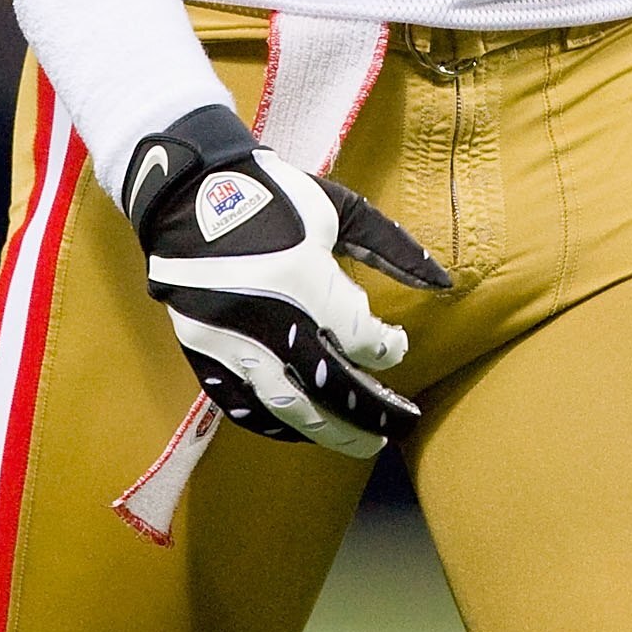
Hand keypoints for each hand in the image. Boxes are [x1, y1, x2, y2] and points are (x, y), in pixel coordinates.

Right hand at [122, 103, 450, 457]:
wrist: (187, 190)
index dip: (387, 348)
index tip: (396, 344)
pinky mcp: (202, 352)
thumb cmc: (273, 195)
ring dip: (327, 431)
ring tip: (359, 441)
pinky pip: (240, 405)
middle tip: (399, 425)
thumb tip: (444, 281)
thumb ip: (392, 247)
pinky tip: (301, 428)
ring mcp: (230, 341)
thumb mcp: (339, 209)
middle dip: (370, 413)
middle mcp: (268, 319)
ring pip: (286, 406)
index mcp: (304, 277)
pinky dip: (273, 423)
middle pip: (330, 388)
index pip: (360, 339)